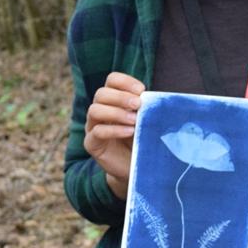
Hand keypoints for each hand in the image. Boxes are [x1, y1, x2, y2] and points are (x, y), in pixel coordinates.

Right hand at [83, 72, 144, 195]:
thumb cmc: (142, 139)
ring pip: (95, 110)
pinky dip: (114, 130)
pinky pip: (97, 132)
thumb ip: (147, 108)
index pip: (112, 80)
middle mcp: (99, 110)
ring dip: (116, 112)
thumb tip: (155, 99)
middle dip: (121, 97)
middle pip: (101, 94)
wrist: (135, 166)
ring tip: (134, 120)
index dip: (125, 82)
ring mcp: (92, 126)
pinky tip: (129, 132)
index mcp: (112, 100)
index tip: (141, 90)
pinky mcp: (92, 143)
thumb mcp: (146, 121)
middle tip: (138, 105)